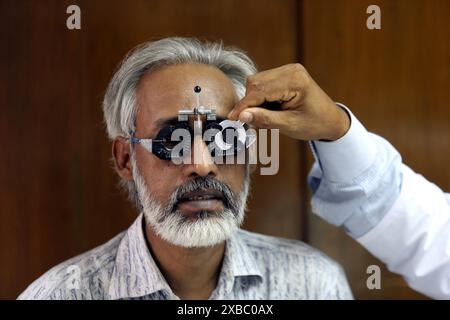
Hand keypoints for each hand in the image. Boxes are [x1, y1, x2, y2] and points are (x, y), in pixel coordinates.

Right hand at [228, 63, 349, 140]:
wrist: (331, 120)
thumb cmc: (314, 124)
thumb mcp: (289, 125)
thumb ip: (265, 119)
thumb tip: (242, 115)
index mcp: (295, 81)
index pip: (259, 90)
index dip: (244, 105)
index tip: (233, 118)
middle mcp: (291, 70)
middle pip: (255, 82)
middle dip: (249, 103)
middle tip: (254, 122)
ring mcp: (288, 70)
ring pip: (257, 82)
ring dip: (255, 100)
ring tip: (267, 117)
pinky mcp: (285, 74)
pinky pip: (263, 83)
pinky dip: (261, 97)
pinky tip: (271, 109)